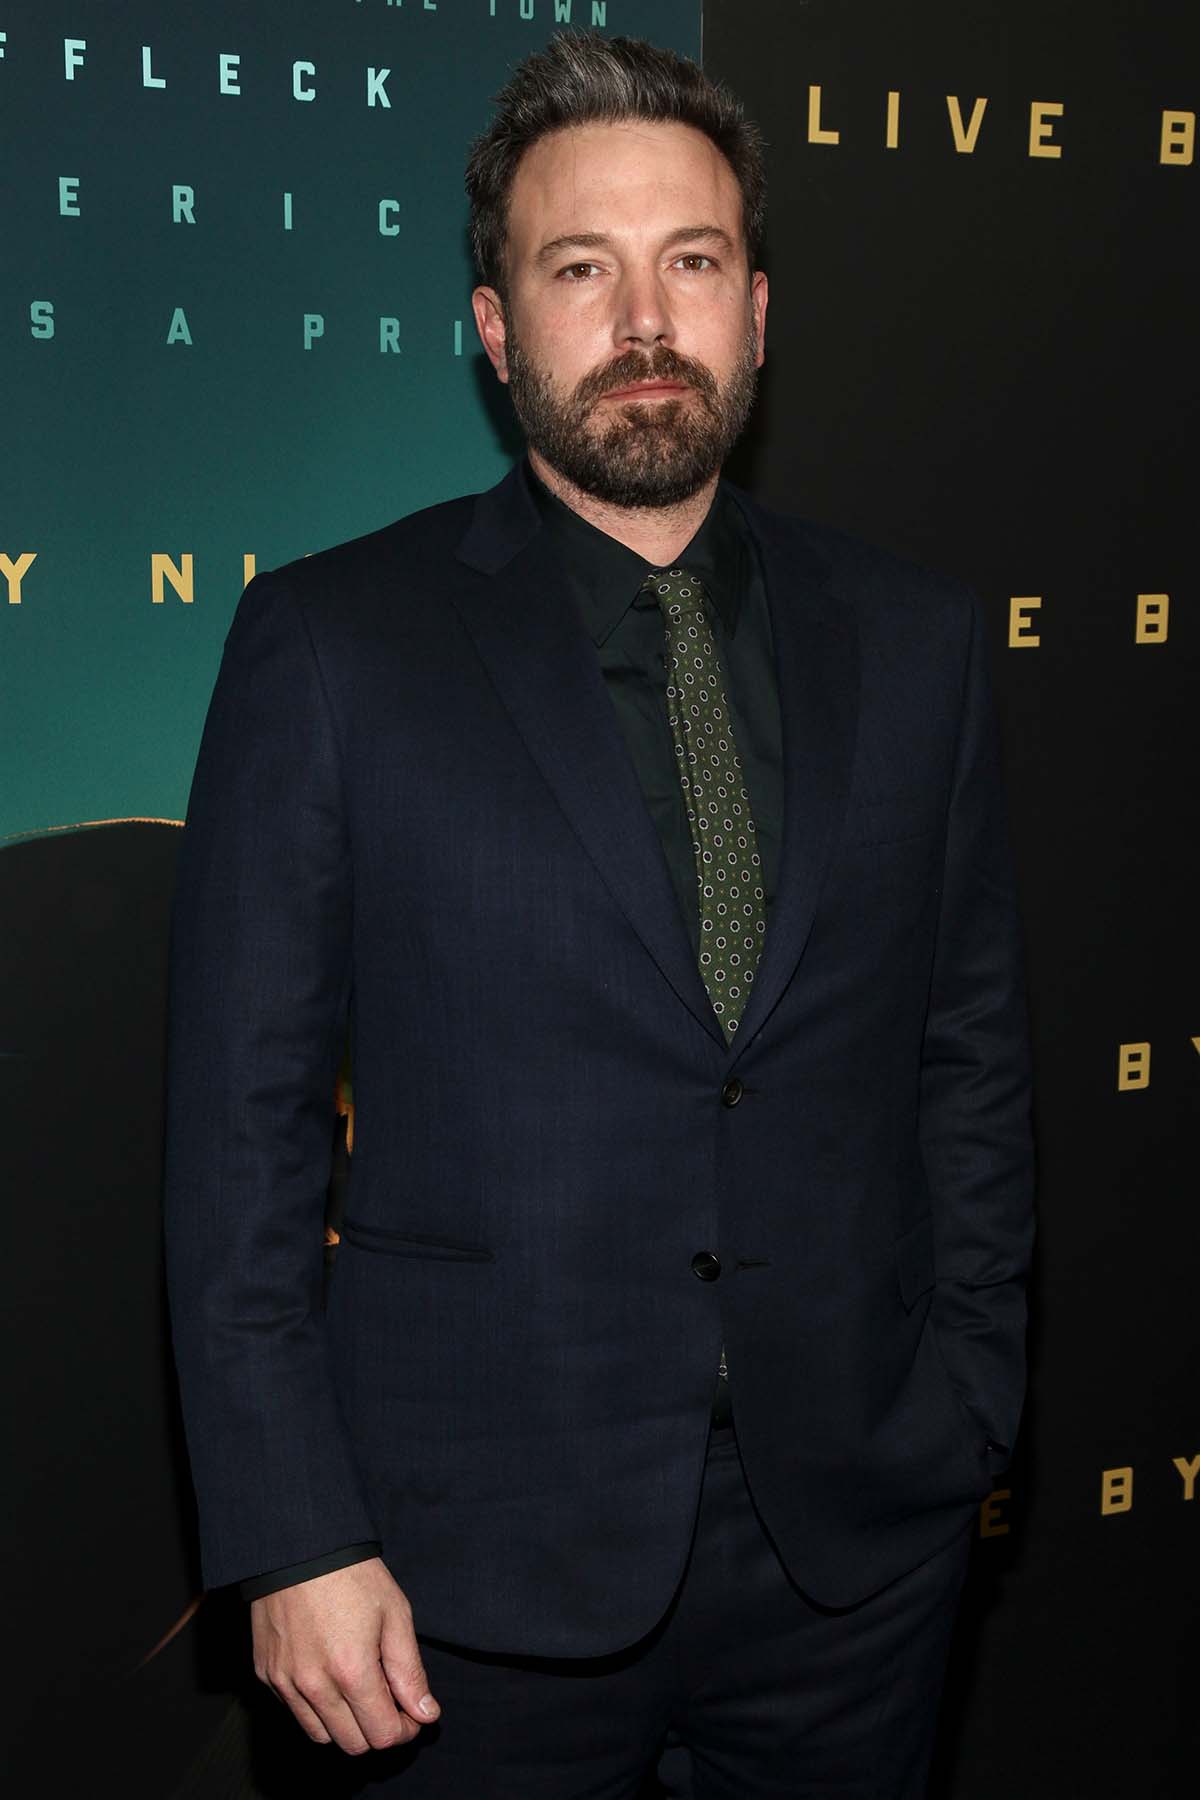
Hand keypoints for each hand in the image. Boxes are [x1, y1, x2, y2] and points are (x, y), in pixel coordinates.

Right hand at [251, 1556, 440, 1753]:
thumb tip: (426, 1713)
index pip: (382, 1735)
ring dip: (346, 1724)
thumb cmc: (352, 1575)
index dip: (405, 1729)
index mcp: (351, 1671)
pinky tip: (328, 1675)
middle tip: (388, 1701)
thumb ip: (410, 1671)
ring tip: (358, 1689)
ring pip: (322, 1736)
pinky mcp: (266, 1674)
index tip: (411, 1713)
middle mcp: (314, 1685)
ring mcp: (285, 1682)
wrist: (299, 1546)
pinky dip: (316, 1707)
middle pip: (353, 1744)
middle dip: (377, 1729)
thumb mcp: (395, 1614)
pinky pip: (295, 1712)